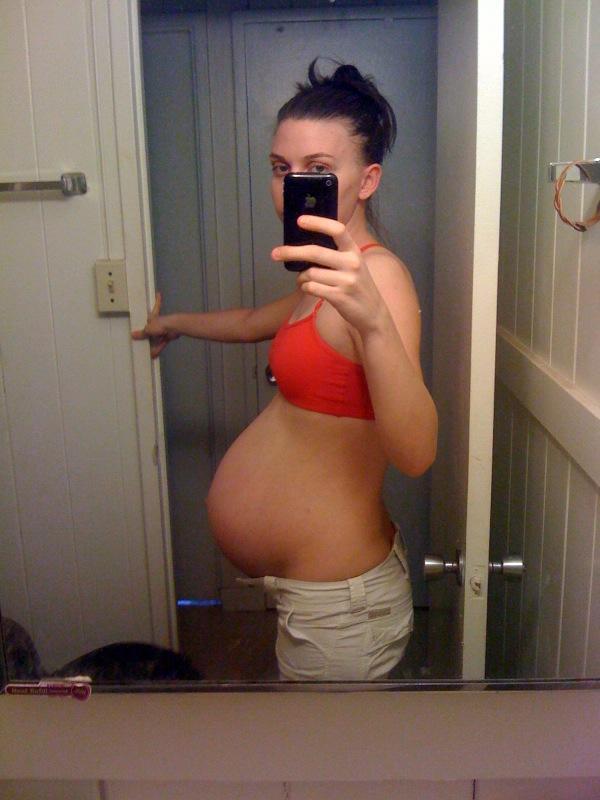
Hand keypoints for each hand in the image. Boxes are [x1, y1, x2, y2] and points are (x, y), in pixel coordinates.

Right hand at [131, 292, 178, 357]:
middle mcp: (158, 322)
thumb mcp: (148, 329)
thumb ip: (142, 333)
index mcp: (153, 317)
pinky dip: (157, 349)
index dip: (158, 300)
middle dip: (148, 332)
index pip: (156, 306)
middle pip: (153, 326)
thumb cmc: (161, 324)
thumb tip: (132, 335)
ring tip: (145, 350)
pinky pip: (161, 343)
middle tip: (141, 336)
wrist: (174, 328)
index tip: (159, 294)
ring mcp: (164, 329)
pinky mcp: (168, 337)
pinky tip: (153, 355)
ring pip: (156, 336)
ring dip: (152, 343)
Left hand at [272, 216, 386, 334]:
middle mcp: (352, 263)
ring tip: (302, 280)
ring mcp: (346, 281)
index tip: (300, 220)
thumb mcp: (354, 264)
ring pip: (310, 273)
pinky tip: (308, 288)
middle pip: (315, 252)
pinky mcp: (339, 297)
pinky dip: (305, 288)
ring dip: (301, 277)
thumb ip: (337, 253)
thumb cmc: (357, 285)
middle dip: (291, 252)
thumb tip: (305, 245)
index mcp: (354, 251)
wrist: (373, 313)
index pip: (337, 229)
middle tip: (275, 253)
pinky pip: (312, 288)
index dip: (318, 223)